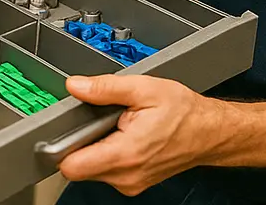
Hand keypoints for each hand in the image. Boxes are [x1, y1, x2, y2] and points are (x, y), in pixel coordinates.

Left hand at [60, 74, 226, 194]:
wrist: (210, 132)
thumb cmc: (183, 112)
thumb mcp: (141, 88)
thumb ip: (103, 87)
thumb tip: (74, 86)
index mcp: (126, 153)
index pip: (73, 167)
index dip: (58, 147)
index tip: (55, 129)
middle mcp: (127, 175)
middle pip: (78, 166)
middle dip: (79, 140)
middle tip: (95, 118)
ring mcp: (131, 181)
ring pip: (91, 168)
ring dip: (94, 145)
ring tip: (113, 123)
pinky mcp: (134, 180)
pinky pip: (106, 168)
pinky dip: (106, 150)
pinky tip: (121, 133)